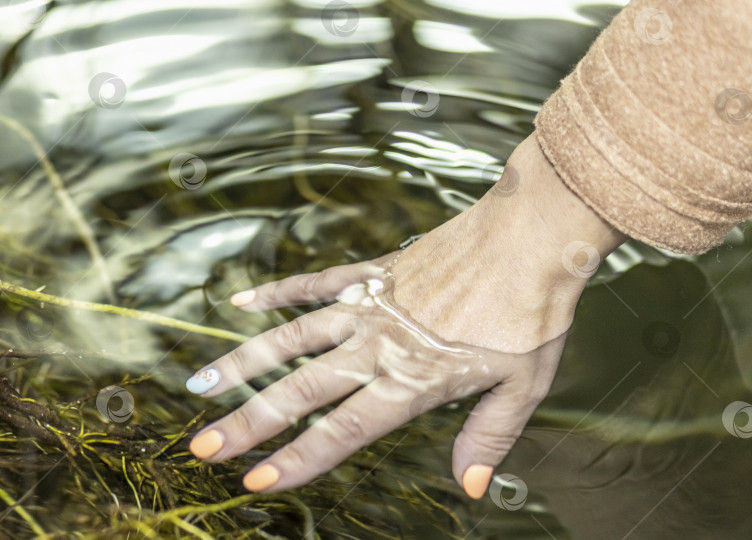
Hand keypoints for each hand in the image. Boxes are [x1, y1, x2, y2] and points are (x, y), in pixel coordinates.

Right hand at [186, 134, 625, 497]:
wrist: (532, 235)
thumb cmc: (532, 313)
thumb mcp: (523, 385)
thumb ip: (489, 435)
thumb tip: (471, 487)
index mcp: (413, 379)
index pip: (345, 429)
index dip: (300, 458)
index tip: (256, 479)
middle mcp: (379, 344)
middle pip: (303, 389)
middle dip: (251, 422)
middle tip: (203, 445)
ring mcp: (370, 305)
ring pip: (293, 337)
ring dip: (245, 361)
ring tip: (200, 383)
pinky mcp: (373, 272)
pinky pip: (315, 283)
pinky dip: (278, 293)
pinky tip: (242, 302)